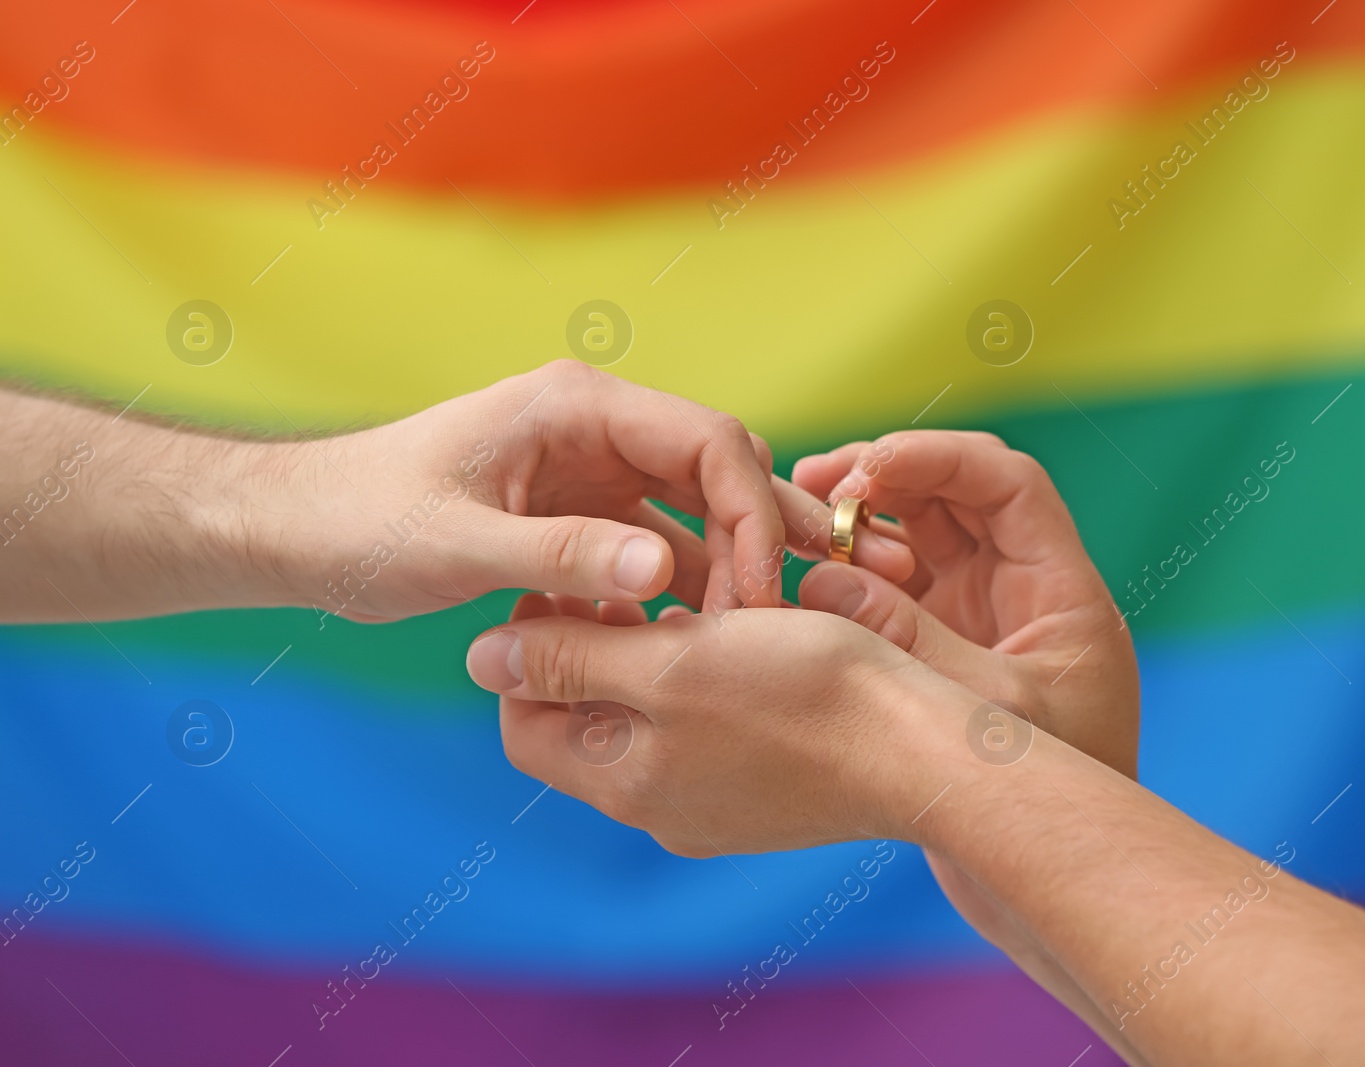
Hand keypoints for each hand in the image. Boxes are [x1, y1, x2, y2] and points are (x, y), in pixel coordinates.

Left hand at [269, 360, 909, 620]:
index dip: (752, 511)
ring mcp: (595, 468)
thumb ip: (560, 555)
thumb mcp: (456, 545)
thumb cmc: (360, 522)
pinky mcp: (582, 511)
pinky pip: (659, 543)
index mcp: (578, 406)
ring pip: (698, 510)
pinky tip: (689, 641)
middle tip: (772, 621)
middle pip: (719, 470)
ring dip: (725, 569)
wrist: (298, 530)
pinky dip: (681, 586)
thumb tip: (666, 567)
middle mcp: (599, 427)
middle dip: (756, 539)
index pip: (709, 439)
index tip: (758, 593)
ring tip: (745, 640)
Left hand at [467, 596, 965, 855]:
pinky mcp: (770, 790)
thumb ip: (570, 661)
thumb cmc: (804, 697)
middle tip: (629, 581)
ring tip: (694, 596)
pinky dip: (711, 680)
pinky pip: (712, 731)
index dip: (530, 647)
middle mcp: (660, 804)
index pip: (524, 719)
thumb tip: (480, 656)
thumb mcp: (671, 666)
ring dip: (658, 655)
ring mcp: (718, 803)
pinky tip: (747, 636)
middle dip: (596, 645)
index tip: (568, 584)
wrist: (926, 751)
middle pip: (588, 718)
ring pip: (655, 720)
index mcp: (623, 777)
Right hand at [792, 430, 1137, 775]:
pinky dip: (851, 568)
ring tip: (797, 514)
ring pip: (919, 533)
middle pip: (957, 494)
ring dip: (862, 515)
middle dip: (886, 475)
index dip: (937, 457)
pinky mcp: (940, 649)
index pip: (1008, 484)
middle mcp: (1023, 591)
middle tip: (813, 483)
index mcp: (1062, 592)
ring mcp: (979, 618)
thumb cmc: (1042, 809)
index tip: (867, 467)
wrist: (1045, 878)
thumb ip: (904, 640)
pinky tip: (801, 571)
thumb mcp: (981, 713)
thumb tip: (818, 579)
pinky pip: (892, 583)